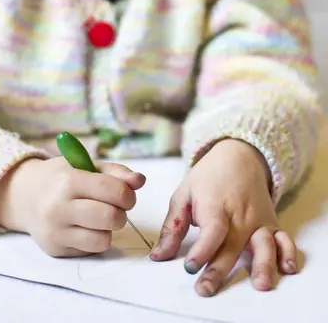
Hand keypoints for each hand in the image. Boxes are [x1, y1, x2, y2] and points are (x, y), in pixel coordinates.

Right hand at [0, 157, 145, 256]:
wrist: (25, 196)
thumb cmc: (62, 177)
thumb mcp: (86, 165)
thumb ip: (116, 172)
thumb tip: (140, 181)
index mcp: (68, 181)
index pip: (113, 191)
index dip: (128, 194)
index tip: (126, 193)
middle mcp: (58, 208)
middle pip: (111, 218)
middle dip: (122, 213)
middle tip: (116, 207)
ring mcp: (55, 232)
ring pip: (103, 239)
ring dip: (109, 229)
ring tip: (99, 217)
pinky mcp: (55, 249)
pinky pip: (91, 249)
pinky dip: (95, 238)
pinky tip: (84, 226)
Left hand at [150, 139, 296, 296]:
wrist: (239, 156)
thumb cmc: (208, 178)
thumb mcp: (184, 195)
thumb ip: (173, 227)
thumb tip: (159, 256)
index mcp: (215, 206)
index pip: (212, 230)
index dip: (202, 249)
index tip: (190, 266)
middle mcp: (239, 215)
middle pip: (231, 245)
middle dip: (219, 270)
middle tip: (205, 289)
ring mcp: (258, 220)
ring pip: (263, 244)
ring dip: (263, 264)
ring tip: (260, 284)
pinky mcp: (271, 223)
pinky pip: (283, 238)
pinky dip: (287, 252)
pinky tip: (286, 268)